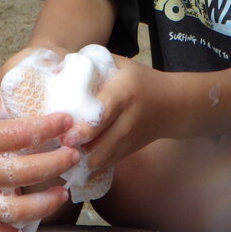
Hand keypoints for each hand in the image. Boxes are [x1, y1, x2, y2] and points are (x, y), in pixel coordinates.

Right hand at [0, 95, 79, 231]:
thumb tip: (21, 107)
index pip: (17, 133)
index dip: (48, 127)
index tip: (67, 123)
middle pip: (21, 172)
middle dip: (55, 164)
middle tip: (74, 156)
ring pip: (9, 210)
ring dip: (42, 205)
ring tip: (60, 194)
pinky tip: (25, 227)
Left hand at [64, 56, 163, 171]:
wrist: (172, 105)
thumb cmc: (140, 80)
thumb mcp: (121, 65)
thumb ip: (93, 65)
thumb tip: (58, 66)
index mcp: (124, 93)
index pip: (103, 115)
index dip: (84, 127)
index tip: (66, 133)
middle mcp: (127, 120)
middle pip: (101, 144)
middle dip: (77, 149)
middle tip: (58, 145)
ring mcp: (128, 140)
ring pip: (102, 159)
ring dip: (81, 160)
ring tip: (63, 152)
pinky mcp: (127, 152)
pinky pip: (105, 165)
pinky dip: (88, 167)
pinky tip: (74, 161)